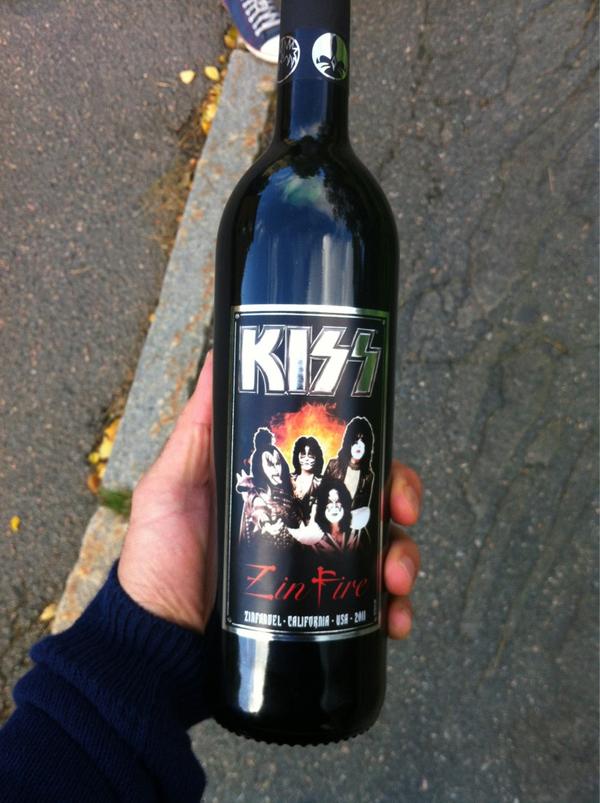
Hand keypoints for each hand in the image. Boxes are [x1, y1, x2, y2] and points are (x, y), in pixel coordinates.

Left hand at [119, 352, 421, 637]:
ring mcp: (317, 568)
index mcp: (283, 489)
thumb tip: (217, 355)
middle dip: (400, 501)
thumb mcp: (173, 482)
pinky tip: (396, 617)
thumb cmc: (159, 557)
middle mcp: (306, 523)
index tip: (380, 458)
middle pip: (374, 500)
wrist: (158, 640)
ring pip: (385, 550)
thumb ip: (198, 427)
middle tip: (401, 515)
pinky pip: (373, 607)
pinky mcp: (322, 611)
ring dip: (405, 559)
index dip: (369, 455)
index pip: (338, 460)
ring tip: (397, 582)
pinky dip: (396, 609)